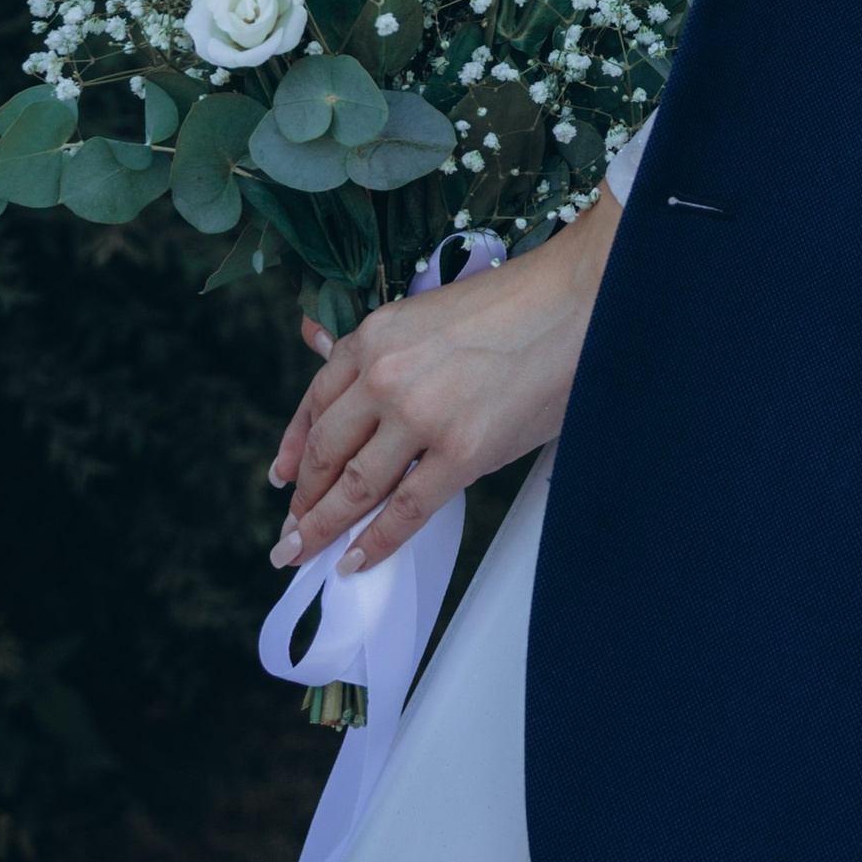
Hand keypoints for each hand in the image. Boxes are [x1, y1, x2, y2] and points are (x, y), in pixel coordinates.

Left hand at [265, 186, 620, 576]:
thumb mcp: (433, 314)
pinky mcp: (462, 452)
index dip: (292, 448)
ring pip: (354, 487)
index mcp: (376, 335)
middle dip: (303, 498)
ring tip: (307, 551)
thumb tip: (344, 376)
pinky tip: (357, 559)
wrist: (580, 302)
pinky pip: (404, 511)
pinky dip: (374, 542)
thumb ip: (388, 351)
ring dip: (324, 527)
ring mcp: (421, 416)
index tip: (281, 478)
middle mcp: (386, 374)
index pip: (315, 402)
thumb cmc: (519, 305)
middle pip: (325, 451)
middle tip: (292, 529)